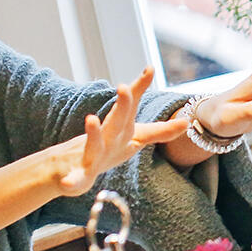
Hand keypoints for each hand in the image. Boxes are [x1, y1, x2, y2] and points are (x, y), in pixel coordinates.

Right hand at [49, 68, 186, 194]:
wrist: (70, 167)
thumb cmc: (107, 149)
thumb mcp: (134, 138)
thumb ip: (159, 131)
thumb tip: (186, 123)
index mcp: (122, 129)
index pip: (134, 106)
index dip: (141, 87)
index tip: (150, 68)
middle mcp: (108, 138)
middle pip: (117, 120)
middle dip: (122, 105)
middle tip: (124, 87)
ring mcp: (91, 154)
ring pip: (94, 144)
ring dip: (93, 133)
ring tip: (91, 119)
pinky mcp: (79, 174)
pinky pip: (75, 179)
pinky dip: (70, 180)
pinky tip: (65, 182)